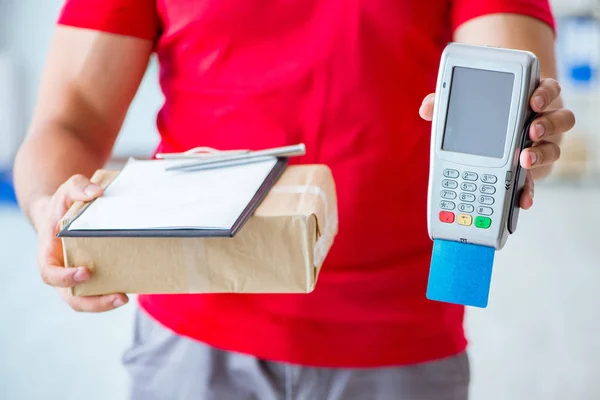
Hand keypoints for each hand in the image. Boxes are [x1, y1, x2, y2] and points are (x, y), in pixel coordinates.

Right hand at [33, 174, 128, 311]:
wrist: (65, 212)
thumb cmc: (64, 204)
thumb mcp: (67, 190)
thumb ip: (78, 187)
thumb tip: (96, 192)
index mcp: (49, 254)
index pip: (50, 274)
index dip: (65, 278)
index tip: (85, 272)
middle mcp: (63, 270)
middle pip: (72, 298)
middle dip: (94, 302)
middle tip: (120, 297)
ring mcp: (78, 277)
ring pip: (88, 300)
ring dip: (106, 303)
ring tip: (126, 298)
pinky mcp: (95, 276)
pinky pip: (102, 290)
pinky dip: (114, 292)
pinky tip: (133, 286)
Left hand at [419, 78, 574, 208]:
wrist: (489, 144)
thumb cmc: (479, 119)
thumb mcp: (462, 108)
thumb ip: (446, 104)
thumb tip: (427, 108)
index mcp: (527, 101)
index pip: (546, 91)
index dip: (544, 93)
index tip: (533, 100)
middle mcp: (541, 122)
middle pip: (560, 119)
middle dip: (547, 124)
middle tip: (531, 130)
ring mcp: (540, 148)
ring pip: (554, 148)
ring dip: (541, 154)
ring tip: (525, 160)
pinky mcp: (530, 173)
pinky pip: (536, 181)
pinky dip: (528, 190)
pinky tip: (521, 199)